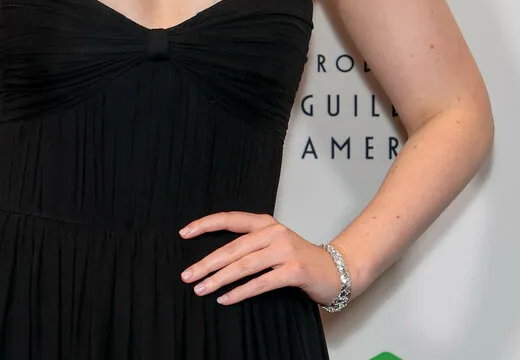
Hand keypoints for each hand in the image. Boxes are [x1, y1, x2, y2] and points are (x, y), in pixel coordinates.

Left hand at [178, 211, 343, 306]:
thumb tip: (215, 259)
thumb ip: (250, 245)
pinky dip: (240, 292)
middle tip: (187, 275)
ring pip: (244, 265)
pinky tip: (225, 299)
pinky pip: (261, 283)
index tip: (184, 233)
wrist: (335, 269)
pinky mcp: (294, 270)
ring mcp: (285, 250)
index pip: (230, 219)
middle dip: (207, 262)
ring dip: (219, 279)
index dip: (205, 225)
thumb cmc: (299, 260)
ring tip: (201, 289)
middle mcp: (273, 232)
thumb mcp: (273, 244)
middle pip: (233, 247)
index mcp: (265, 222)